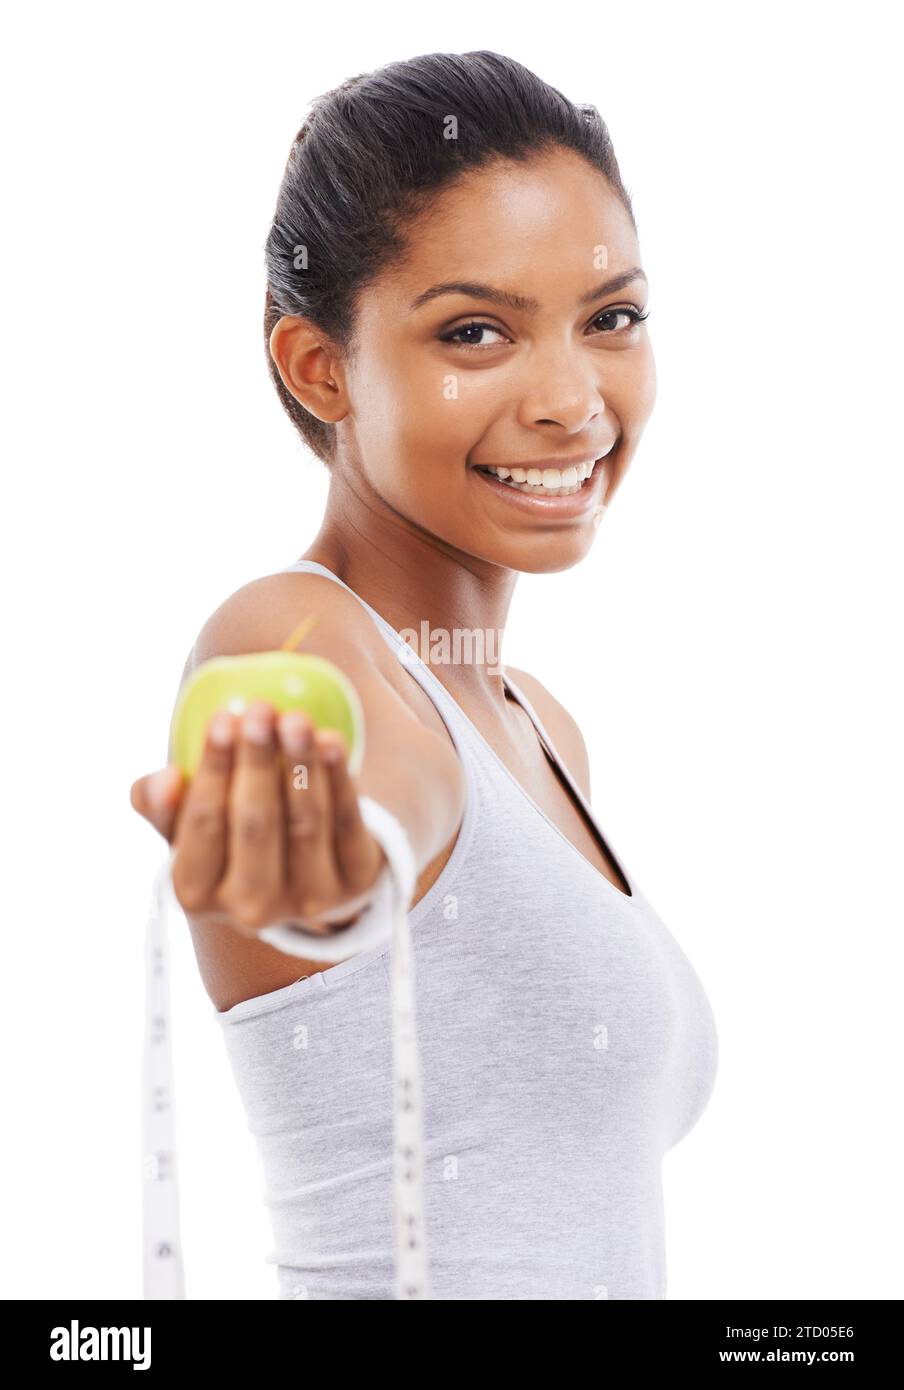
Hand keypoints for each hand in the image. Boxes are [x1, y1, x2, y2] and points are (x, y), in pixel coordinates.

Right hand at [130, 700, 386, 937]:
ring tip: (295, 719)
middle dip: (257, 762)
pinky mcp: (354, 883)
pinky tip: (330, 741)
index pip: (203, 824)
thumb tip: (165, 779)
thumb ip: (163, 804)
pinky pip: (346, 825)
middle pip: (255, 824)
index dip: (213, 769)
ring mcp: (307, 901)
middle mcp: (250, 908)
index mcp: (197, 893)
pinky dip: (339, 781)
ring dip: (300, 765)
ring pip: (304, 823)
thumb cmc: (232, 838)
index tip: (222, 718)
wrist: (302, 874)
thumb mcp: (188, 828)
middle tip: (260, 709)